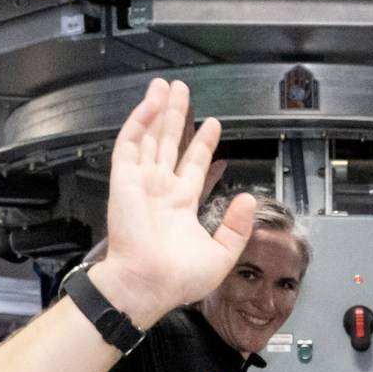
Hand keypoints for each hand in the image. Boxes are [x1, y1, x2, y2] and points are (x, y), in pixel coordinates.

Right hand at [93, 79, 256, 329]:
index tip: (212, 125)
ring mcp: (141, 183)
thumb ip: (237, 227)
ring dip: (158, 111)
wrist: (148, 284)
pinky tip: (151, 102)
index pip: (193, 165)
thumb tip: (249, 200)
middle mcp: (161, 191)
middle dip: (177, 117)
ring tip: (166, 87)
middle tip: (183, 93)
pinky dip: (140, 120)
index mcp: (181, 207)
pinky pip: (130, 143)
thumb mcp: (221, 255)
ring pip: (150, 137)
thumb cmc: (176, 280)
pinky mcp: (124, 179)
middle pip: (170, 144)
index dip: (202, 143)